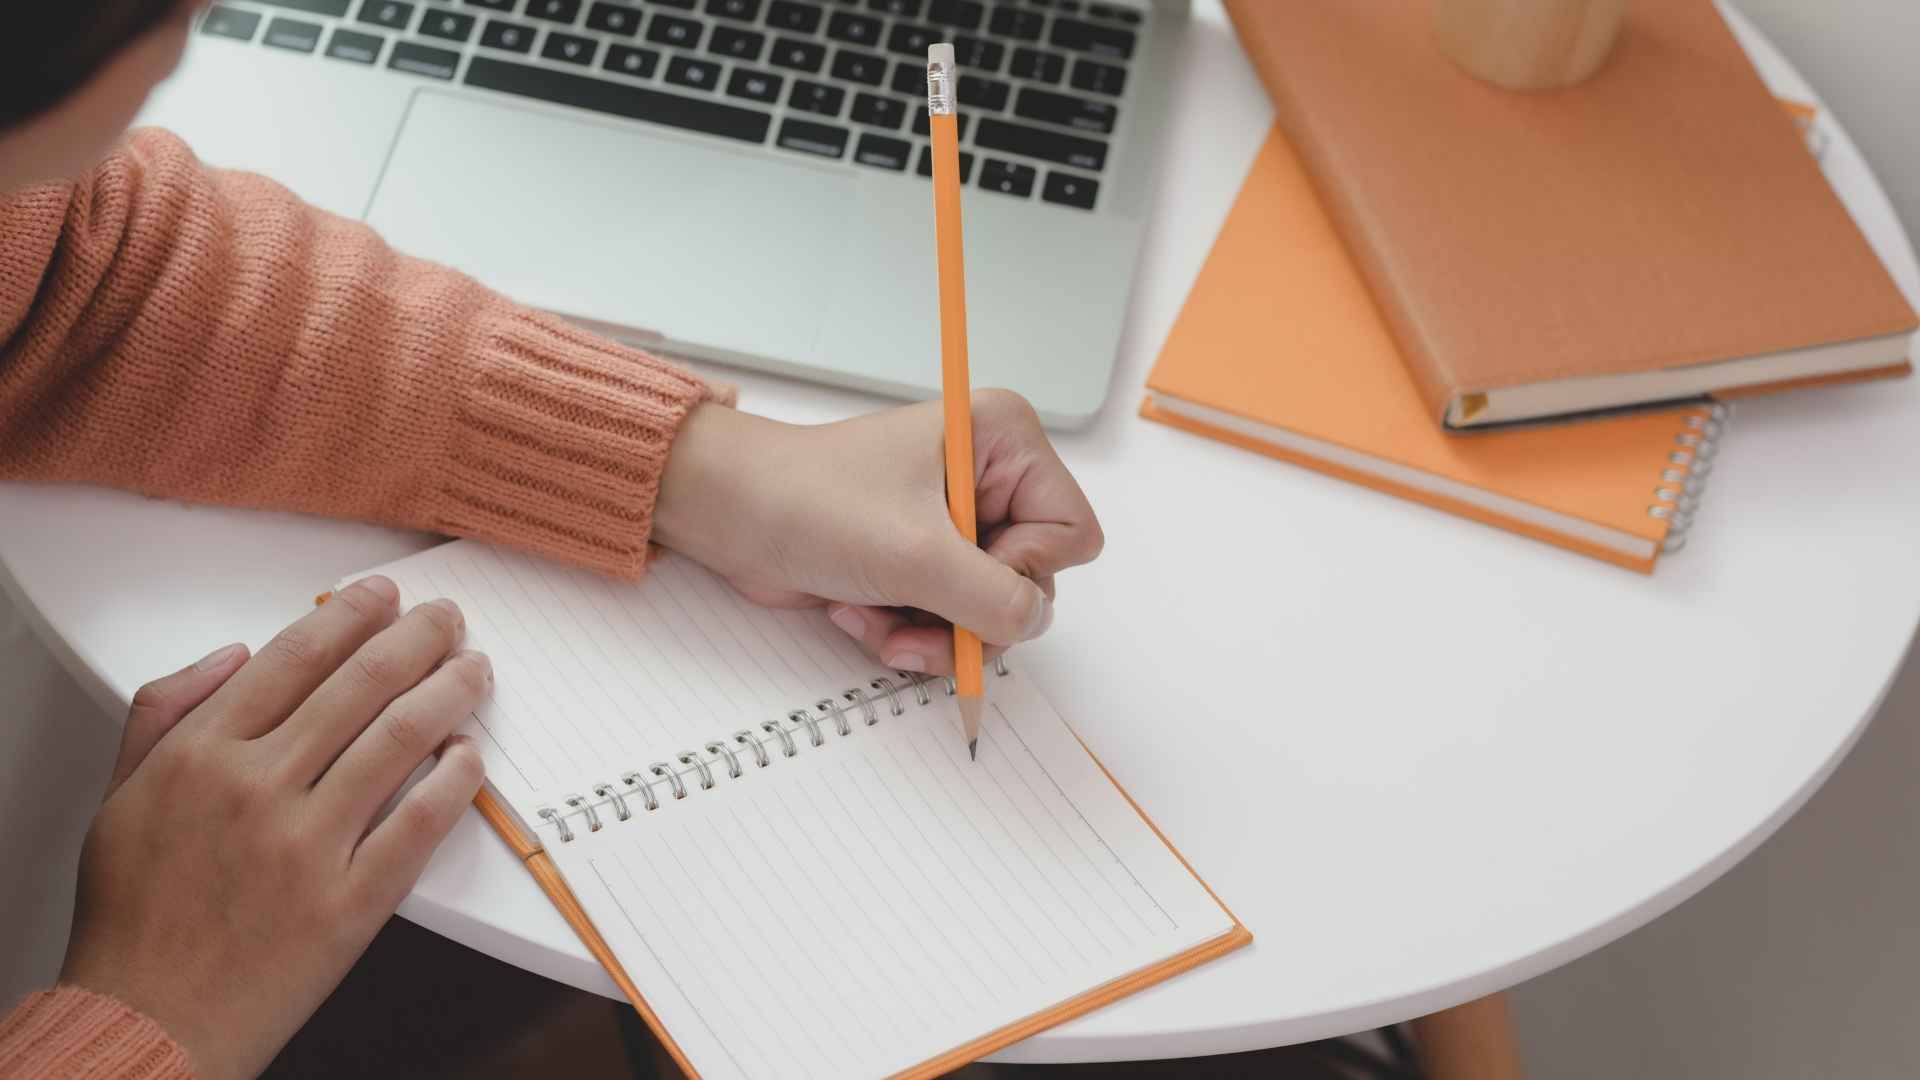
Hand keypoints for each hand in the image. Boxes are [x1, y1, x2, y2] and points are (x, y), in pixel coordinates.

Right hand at [59, 577, 489, 1079]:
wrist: (146, 1020)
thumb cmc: (137, 914)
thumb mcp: (121, 797)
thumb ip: (166, 713)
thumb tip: (233, 654)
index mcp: (201, 756)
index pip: (295, 657)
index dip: (350, 615)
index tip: (383, 595)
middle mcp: (257, 790)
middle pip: (360, 684)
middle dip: (417, 639)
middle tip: (447, 620)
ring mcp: (308, 845)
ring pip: (401, 738)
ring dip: (449, 691)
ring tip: (472, 669)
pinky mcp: (351, 902)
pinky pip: (420, 821)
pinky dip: (456, 778)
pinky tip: (470, 753)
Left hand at [655, 389, 1102, 674]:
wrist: (731, 515)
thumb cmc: (807, 500)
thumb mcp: (914, 554)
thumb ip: (992, 598)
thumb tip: (1033, 622)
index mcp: (1004, 440)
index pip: (1070, 532)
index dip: (1022, 570)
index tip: (960, 567)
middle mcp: (990, 476)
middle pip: (1031, 582)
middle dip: (968, 616)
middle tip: (913, 617)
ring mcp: (958, 522)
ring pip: (991, 614)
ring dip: (933, 632)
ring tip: (877, 617)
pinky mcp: (927, 559)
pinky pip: (952, 622)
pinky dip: (909, 631)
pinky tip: (863, 612)